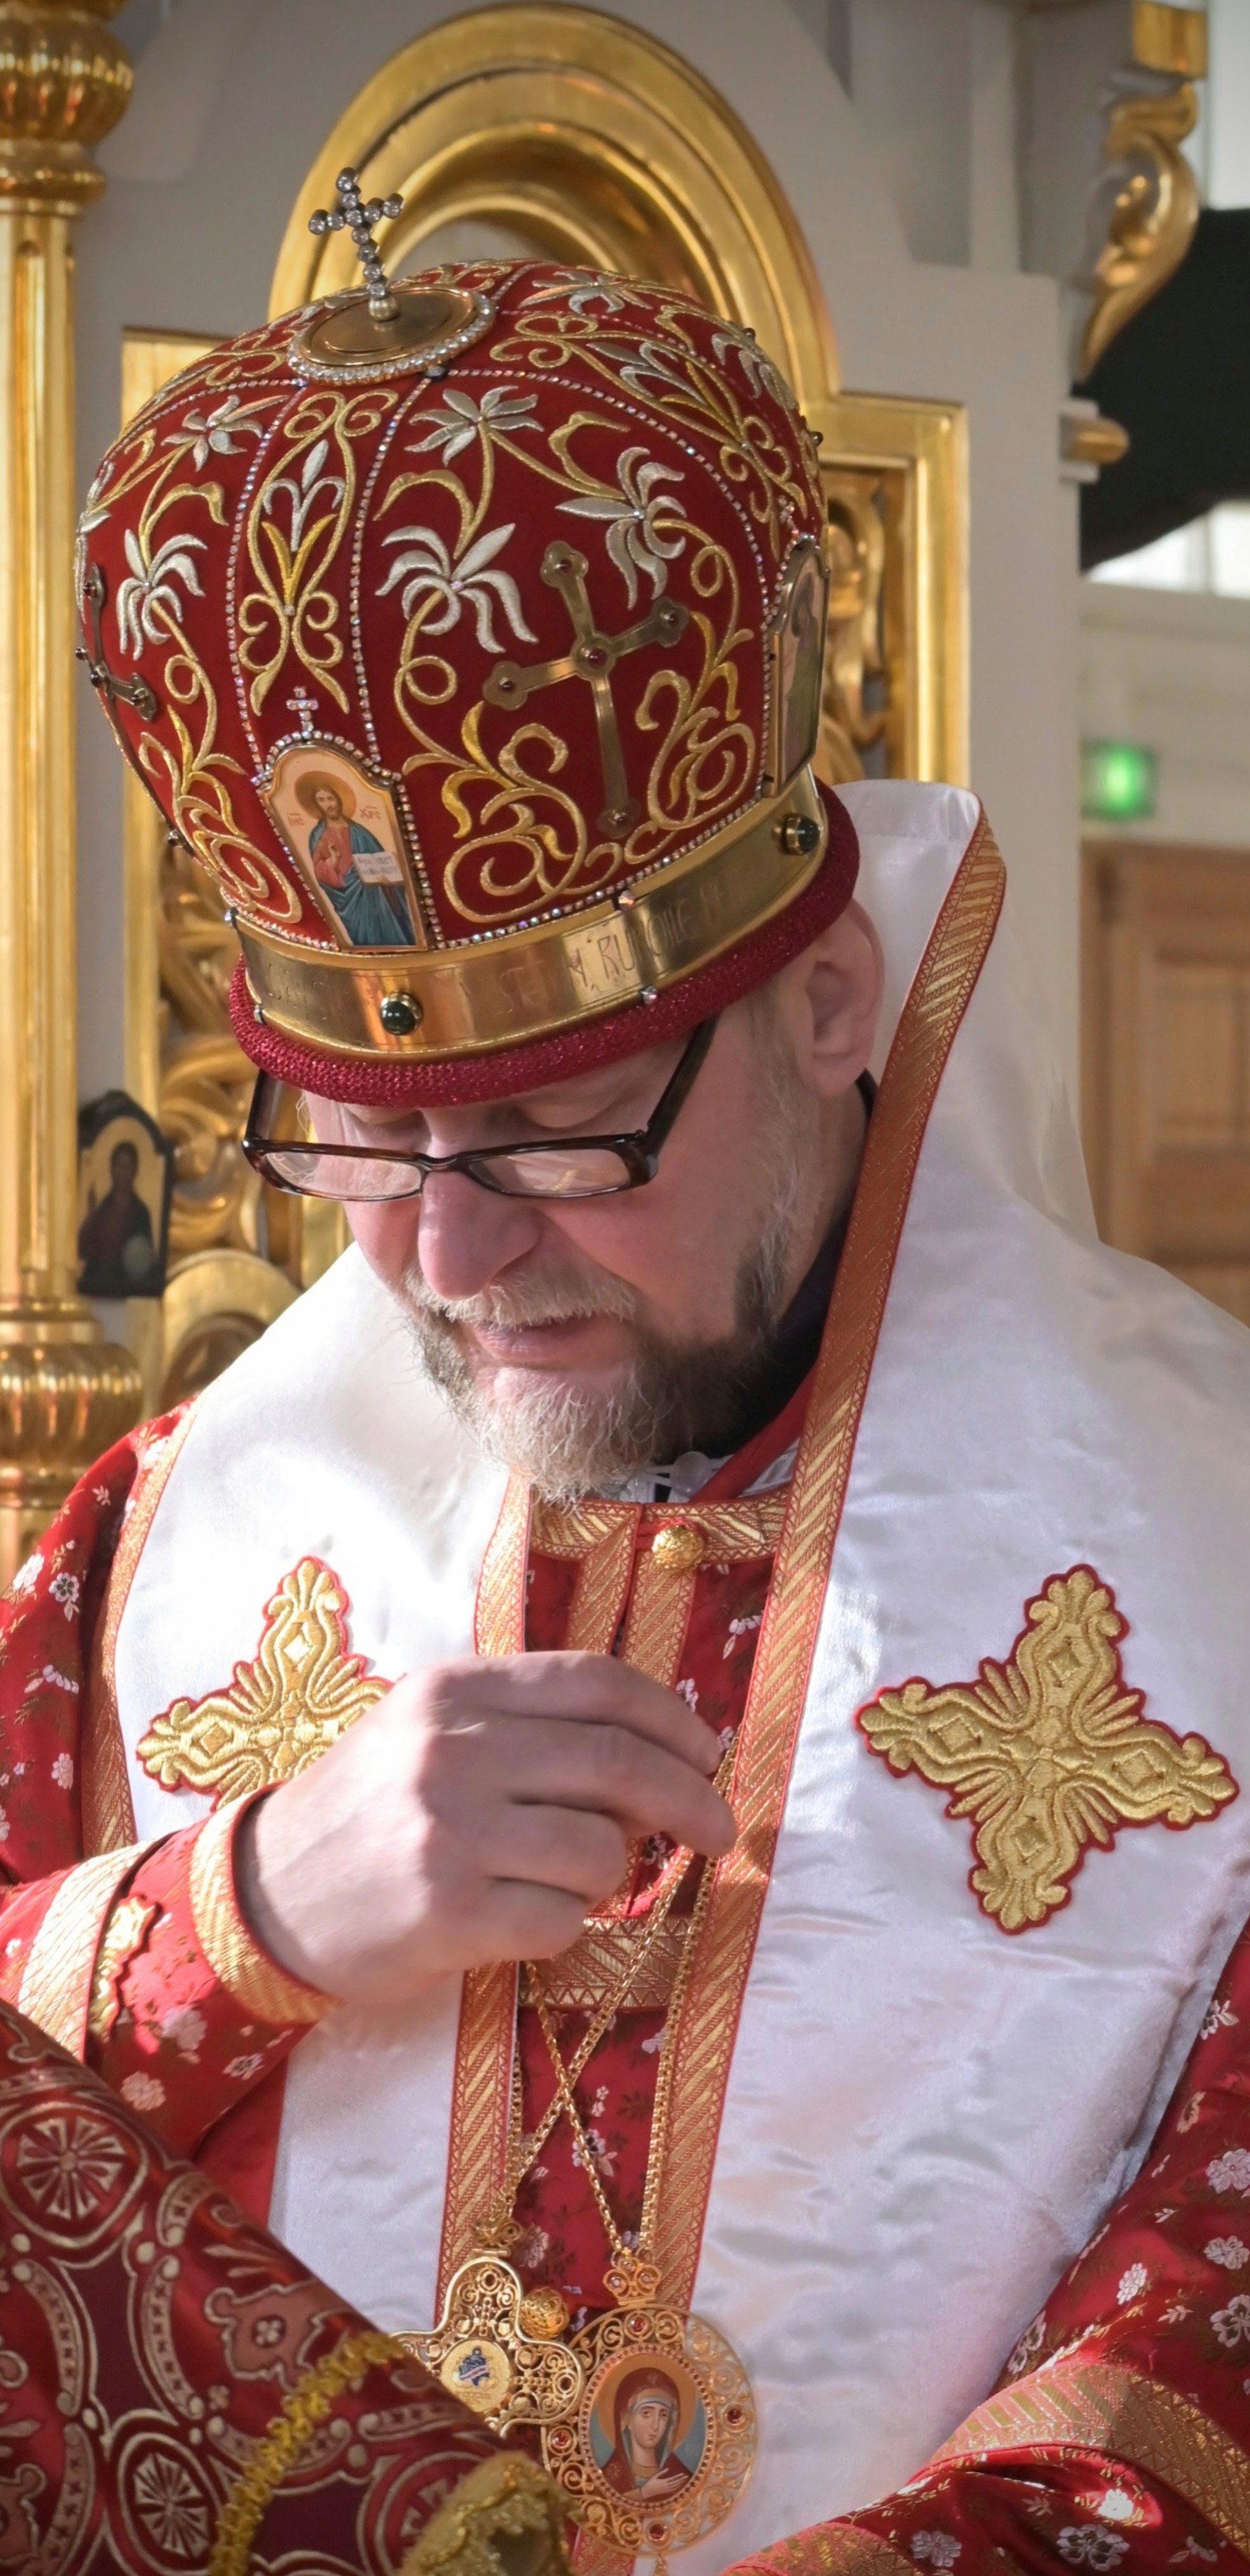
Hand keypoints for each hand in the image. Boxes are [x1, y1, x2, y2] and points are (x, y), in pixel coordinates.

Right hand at [234, 1653, 734, 2009]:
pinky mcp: (448, 1912)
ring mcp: (449, 1831)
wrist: (267, 1896)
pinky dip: (566, 1926)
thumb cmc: (370, 1810)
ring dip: (610, 1875)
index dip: (671, 1718)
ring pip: (601, 1851)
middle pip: (618, 1763)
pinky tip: (523, 1919)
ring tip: (564, 1880)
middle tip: (720, 1830)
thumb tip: (661, 1755)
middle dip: (691, 1799)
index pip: (596, 1683)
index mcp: (456, 1691)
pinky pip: (564, 1921)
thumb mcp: (431, 1733)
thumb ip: (529, 1726)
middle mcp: (452, 1750)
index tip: (707, 1753)